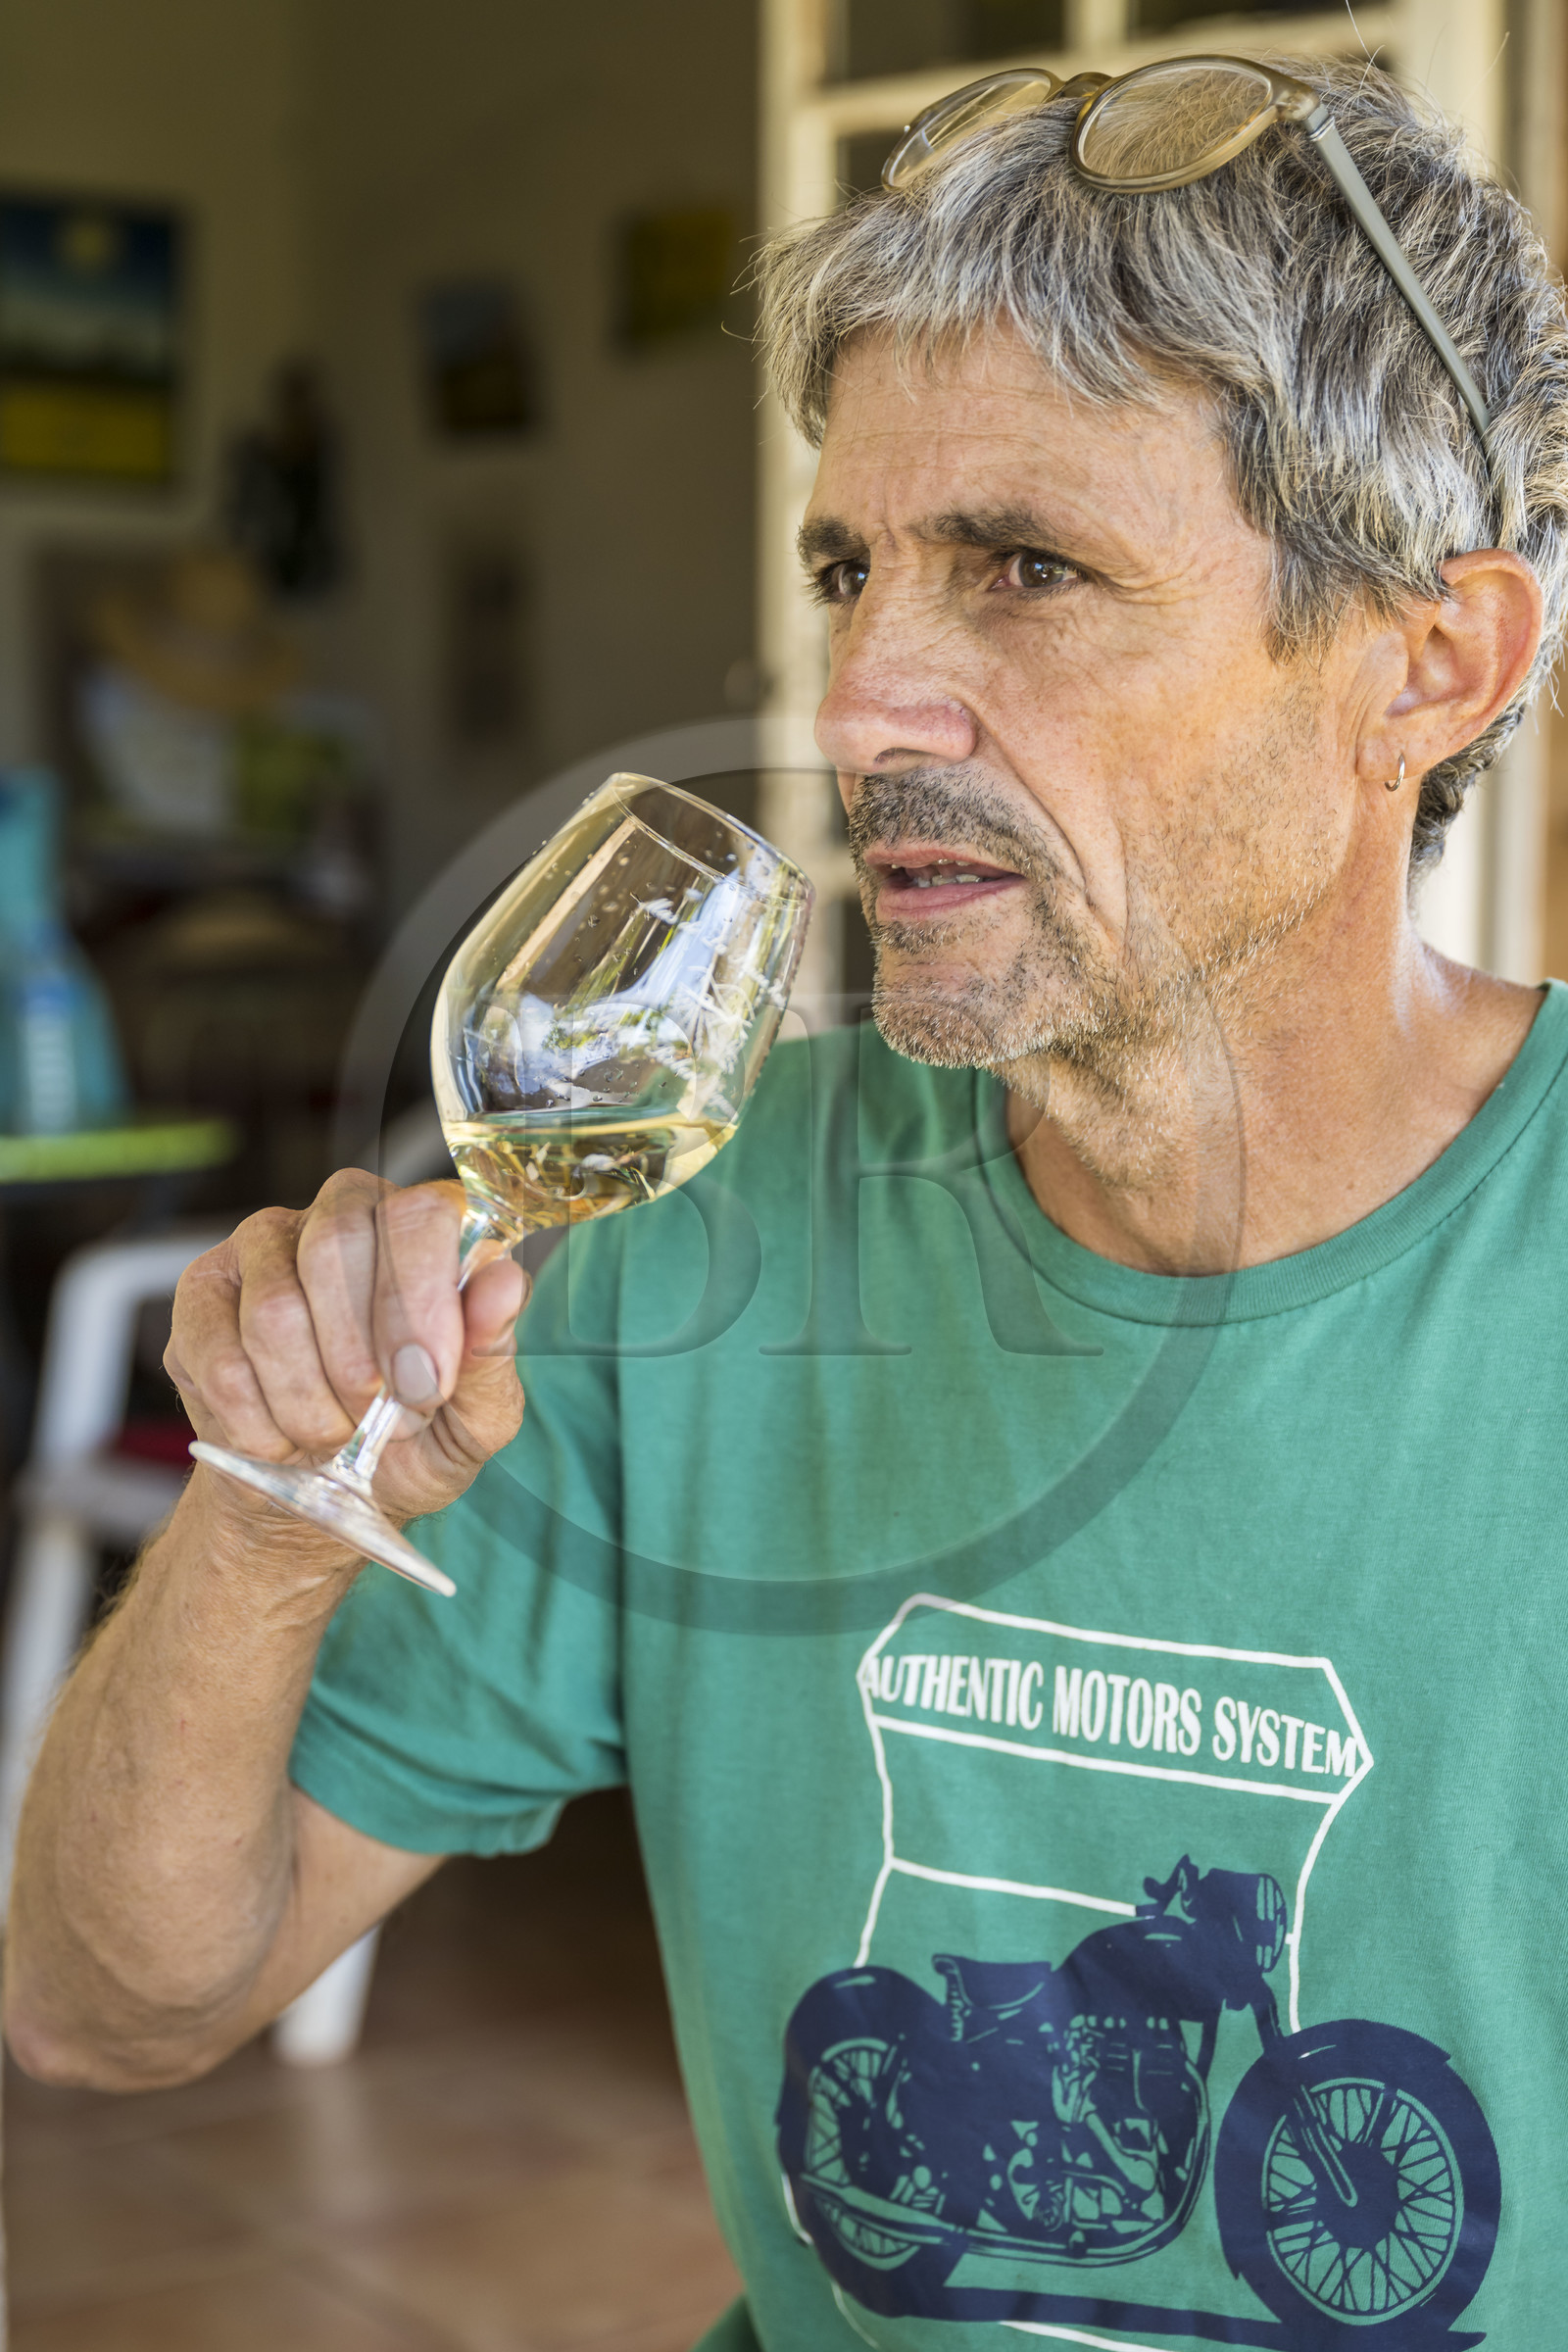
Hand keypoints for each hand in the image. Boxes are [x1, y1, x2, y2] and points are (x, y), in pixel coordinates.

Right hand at [165, 1171, 526, 1552]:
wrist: (322, 1496)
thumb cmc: (410, 1443)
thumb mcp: (474, 1419)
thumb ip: (492, 1353)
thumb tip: (503, 1282)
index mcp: (424, 1228)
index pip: (417, 1215)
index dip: (417, 1303)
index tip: (424, 1385)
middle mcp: (343, 1213)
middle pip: (335, 1246)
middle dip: (357, 1360)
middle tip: (374, 1420)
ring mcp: (264, 1244)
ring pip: (273, 1309)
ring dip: (308, 1401)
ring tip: (332, 1433)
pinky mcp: (201, 1291)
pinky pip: (218, 1354)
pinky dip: (256, 1421)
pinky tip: (279, 1437)